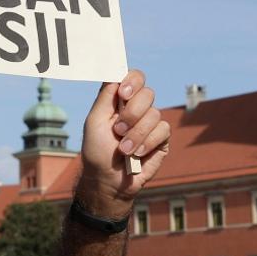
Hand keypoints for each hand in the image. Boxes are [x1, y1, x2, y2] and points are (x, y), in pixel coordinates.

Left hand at [78, 70, 169, 213]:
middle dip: (132, 113)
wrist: (108, 180)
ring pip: (154, 114)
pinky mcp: (161, 139)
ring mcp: (151, 123)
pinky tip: (137, 154)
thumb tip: (116, 75)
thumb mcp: (94, 122)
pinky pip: (163, 130)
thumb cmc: (97, 151)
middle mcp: (137, 108)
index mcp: (121, 100)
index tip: (123, 93)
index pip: (134, 78)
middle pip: (147, 93)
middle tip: (118, 130)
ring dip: (136, 134)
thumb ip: (104, 97)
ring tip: (124, 149)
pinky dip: (147, 143)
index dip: (133, 81)